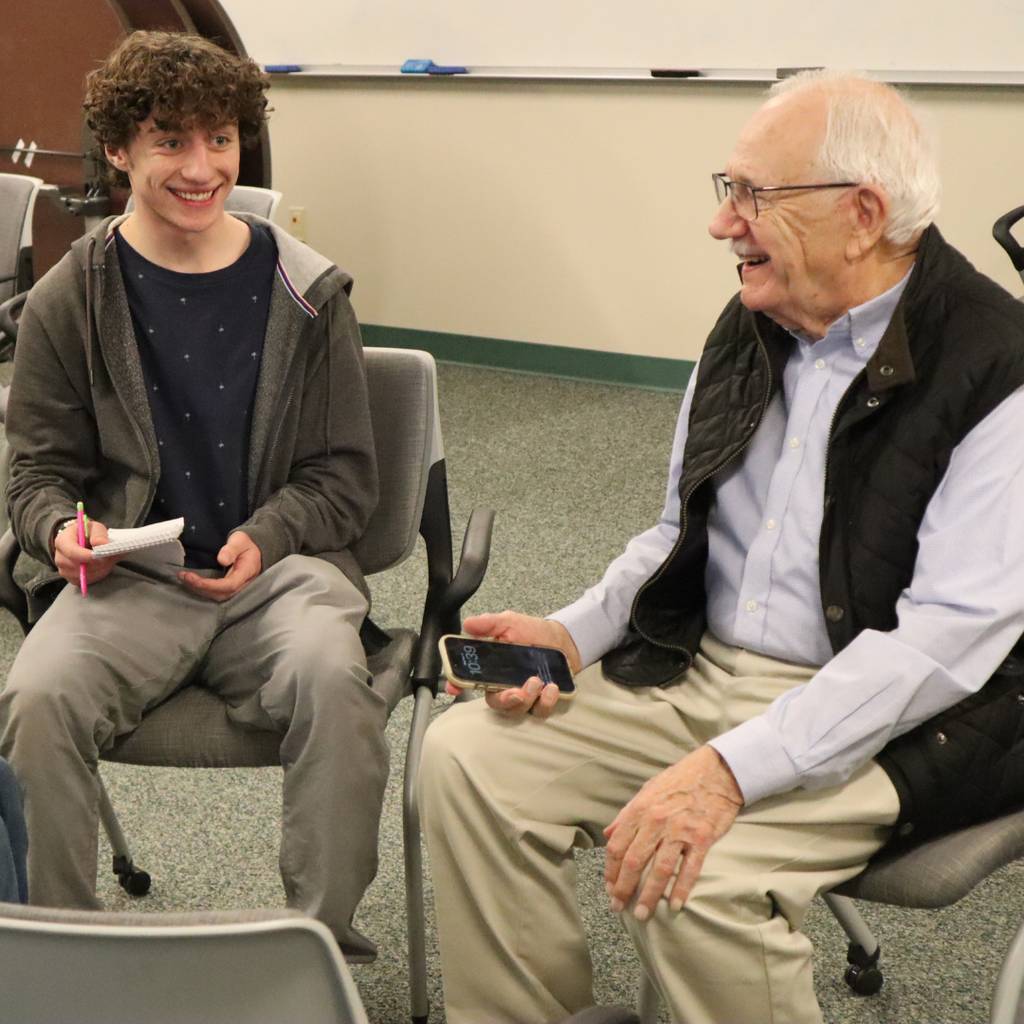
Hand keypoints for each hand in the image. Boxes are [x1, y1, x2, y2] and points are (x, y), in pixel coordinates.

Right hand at [54, 518, 120, 585]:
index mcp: (62, 541)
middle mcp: (60, 558)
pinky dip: (98, 574)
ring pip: (85, 574)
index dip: (87, 556)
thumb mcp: (94, 527)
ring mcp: (64, 570)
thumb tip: (102, 544)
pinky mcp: (71, 578)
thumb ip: (99, 534)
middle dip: (98, 562)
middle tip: (113, 555)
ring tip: (109, 559)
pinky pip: (87, 580)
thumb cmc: (87, 532)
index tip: (101, 555)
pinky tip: (103, 565)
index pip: (72, 552)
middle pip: (79, 565)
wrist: (81, 540)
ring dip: (101, 568)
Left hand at [179, 531, 261, 600]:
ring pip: (217, 596)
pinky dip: (202, 590)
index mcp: (246, 573)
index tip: (192, 577)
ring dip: (199, 590)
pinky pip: (216, 593)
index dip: (210, 585)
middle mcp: (242, 584)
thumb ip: (231, 549)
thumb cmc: (246, 543)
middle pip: (221, 594)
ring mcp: (237, 588)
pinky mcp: (230, 588)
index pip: (228, 585)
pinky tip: (191, 582)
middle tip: (183, 576)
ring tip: (183, 579)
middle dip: (200, 588)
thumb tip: (221, 560)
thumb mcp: (240, 540)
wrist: (255, 549)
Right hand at [448, 611, 581, 718]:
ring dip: (527, 699)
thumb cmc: (534, 631)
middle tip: (516, 692)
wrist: (564, 638)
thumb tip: (468, 624)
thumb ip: (490, 623)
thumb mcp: (510, 623)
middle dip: (504, 700)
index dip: (458, 685)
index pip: (470, 679)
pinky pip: (540, 711)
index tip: (454, 688)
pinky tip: (552, 688)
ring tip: (537, 681)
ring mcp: (524, 695)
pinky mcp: (542, 701)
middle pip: (495, 702)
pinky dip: (546, 702)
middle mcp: (505, 684)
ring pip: (517, 710)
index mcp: (492, 667)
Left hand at [604, 745, 743, 919]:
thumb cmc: (679, 780)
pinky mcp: (702, 838)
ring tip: (643, 913)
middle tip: (619, 907)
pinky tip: (675, 905)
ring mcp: (680, 831)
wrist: (716, 771)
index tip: (609, 887)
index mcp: (640, 809)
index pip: (617, 846)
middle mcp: (656, 821)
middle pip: (633, 862)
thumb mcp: (647, 790)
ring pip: (659, 871)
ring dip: (650, 896)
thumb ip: (627, 814)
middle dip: (624, 889)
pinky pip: (689, 870)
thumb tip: (608, 833)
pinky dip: (681, 890)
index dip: (610, 871)